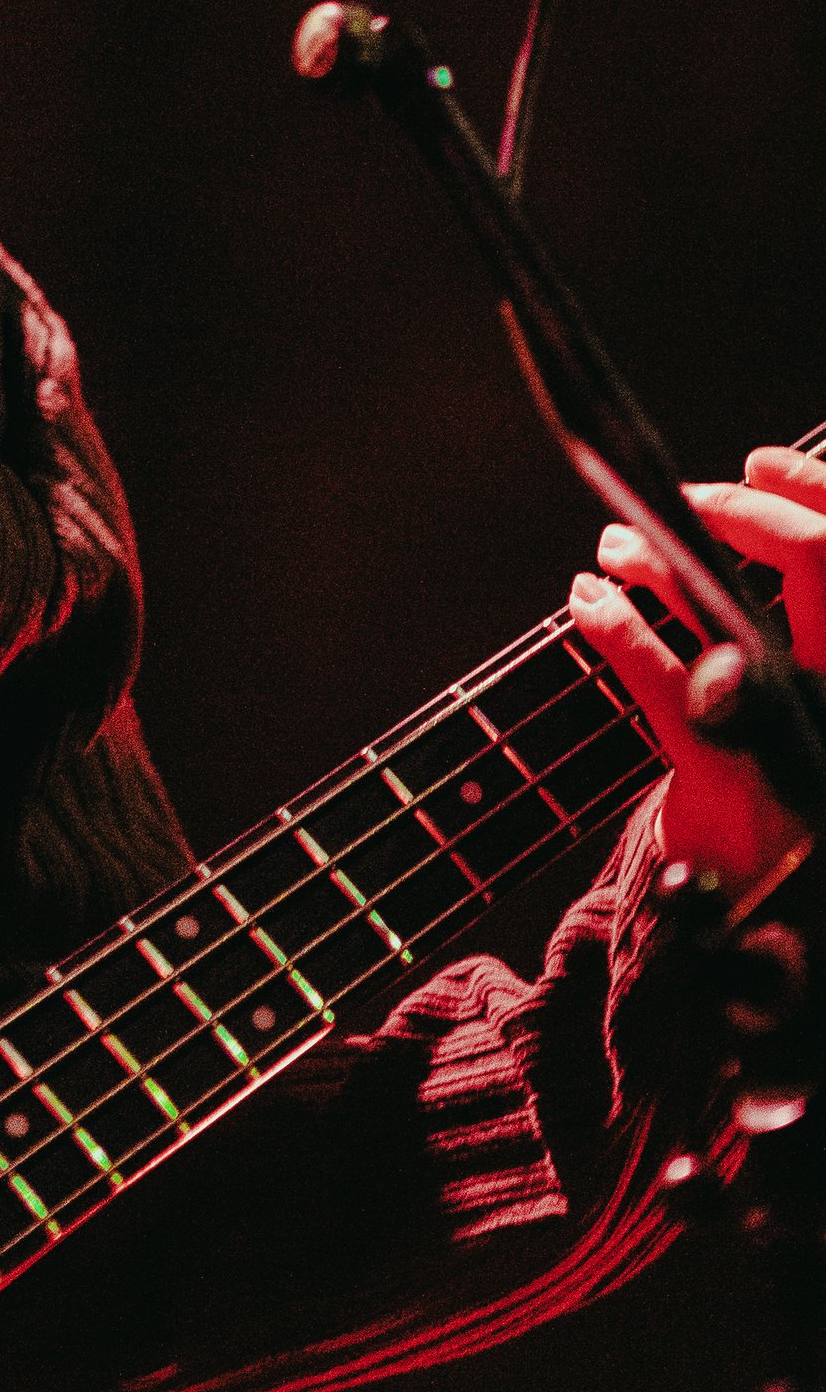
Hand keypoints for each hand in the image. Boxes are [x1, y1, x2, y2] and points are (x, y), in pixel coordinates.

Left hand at [570, 443, 825, 904]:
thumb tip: (761, 502)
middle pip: (821, 562)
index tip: (763, 463)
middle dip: (742, 512)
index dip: (818, 490)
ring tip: (614, 546)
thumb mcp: (811, 705)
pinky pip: (658, 672)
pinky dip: (613, 622)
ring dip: (657, 559)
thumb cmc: (792, 788)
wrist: (784, 928)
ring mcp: (793, 737)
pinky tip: (587, 601)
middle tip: (684, 497)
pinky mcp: (725, 777)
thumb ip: (803, 628)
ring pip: (726, 606)